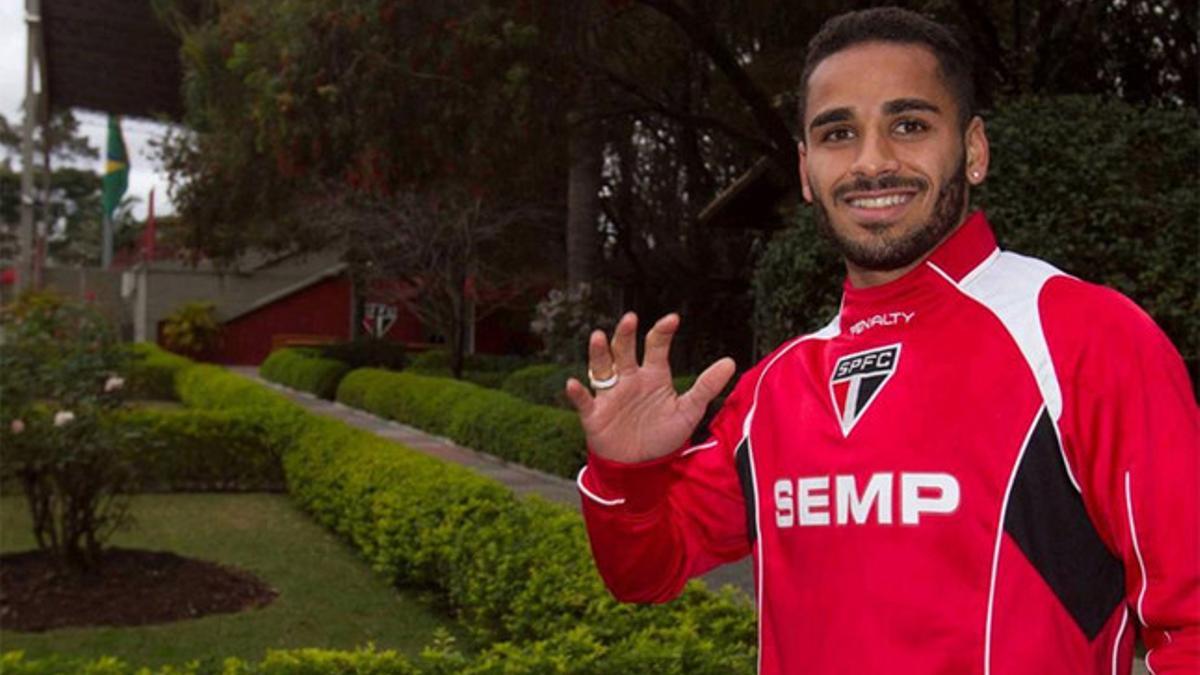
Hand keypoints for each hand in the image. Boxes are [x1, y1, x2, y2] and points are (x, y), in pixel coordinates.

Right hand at [565, 312, 735, 463]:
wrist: (642, 468)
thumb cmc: (664, 436)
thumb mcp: (689, 411)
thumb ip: (707, 386)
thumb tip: (731, 362)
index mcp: (653, 375)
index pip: (656, 346)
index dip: (662, 332)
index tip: (672, 319)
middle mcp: (629, 379)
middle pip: (625, 350)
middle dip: (626, 335)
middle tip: (631, 319)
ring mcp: (610, 395)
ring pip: (602, 367)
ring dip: (599, 353)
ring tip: (599, 337)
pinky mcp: (595, 414)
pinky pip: (584, 400)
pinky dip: (577, 393)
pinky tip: (572, 384)